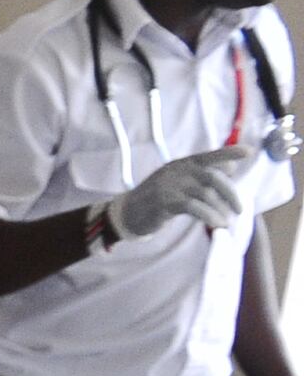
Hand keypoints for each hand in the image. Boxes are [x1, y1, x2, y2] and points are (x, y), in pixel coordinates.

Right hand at [105, 145, 262, 241]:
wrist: (127, 213)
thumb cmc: (157, 198)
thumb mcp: (180, 182)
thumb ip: (203, 175)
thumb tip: (232, 167)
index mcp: (182, 164)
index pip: (210, 156)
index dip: (229, 152)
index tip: (249, 152)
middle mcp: (177, 171)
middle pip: (212, 177)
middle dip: (230, 194)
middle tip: (239, 210)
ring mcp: (169, 186)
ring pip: (205, 194)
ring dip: (220, 210)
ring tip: (226, 222)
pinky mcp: (164, 202)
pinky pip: (194, 208)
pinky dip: (209, 216)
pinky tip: (217, 224)